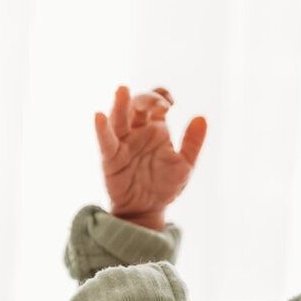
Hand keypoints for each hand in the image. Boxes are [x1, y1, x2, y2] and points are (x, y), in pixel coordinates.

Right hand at [93, 85, 206, 229]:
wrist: (148, 210)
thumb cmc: (165, 186)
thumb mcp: (185, 164)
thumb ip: (192, 142)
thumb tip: (201, 117)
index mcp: (156, 129)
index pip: (156, 103)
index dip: (161, 96)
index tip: (170, 103)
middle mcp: (138, 132)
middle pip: (137, 105)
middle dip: (147, 99)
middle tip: (161, 104)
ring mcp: (123, 143)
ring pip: (118, 117)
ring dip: (120, 103)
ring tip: (122, 90)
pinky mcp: (111, 157)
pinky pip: (105, 141)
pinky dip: (101, 128)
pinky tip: (99, 116)